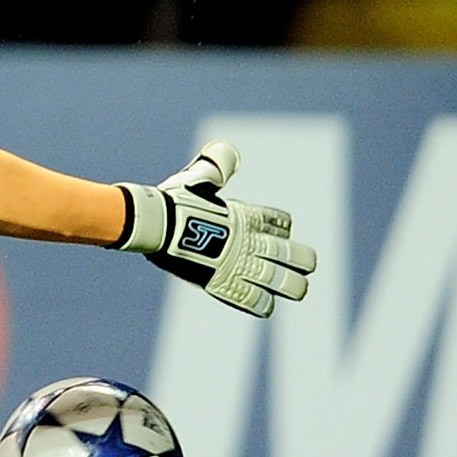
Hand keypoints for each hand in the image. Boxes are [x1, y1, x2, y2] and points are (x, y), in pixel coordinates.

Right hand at [115, 140, 316, 316]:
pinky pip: (256, 301)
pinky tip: (265, 303)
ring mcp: (241, 265)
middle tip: (302, 265)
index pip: (281, 222)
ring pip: (284, 282)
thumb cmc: (173, 200)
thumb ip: (216, 166)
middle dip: (302, 260)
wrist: (155, 224)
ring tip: (296, 288)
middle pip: (295, 255)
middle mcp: (251, 241)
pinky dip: (263, 304)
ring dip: (293, 286)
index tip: (278, 230)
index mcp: (247, 215)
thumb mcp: (196, 178)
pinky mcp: (226, 285)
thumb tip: (230, 151)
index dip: (282, 227)